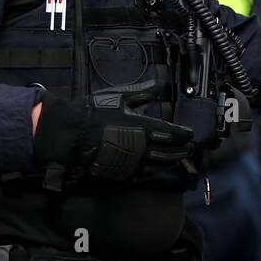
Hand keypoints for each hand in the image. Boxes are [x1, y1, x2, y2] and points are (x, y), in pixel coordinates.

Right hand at [33, 94, 194, 180]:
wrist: (70, 135)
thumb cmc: (94, 113)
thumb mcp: (120, 96)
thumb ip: (142, 92)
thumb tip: (160, 84)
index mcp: (145, 128)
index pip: (173, 134)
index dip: (184, 135)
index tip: (190, 135)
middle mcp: (143, 148)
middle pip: (170, 152)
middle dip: (182, 150)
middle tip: (189, 149)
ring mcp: (132, 163)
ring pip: (159, 166)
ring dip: (171, 162)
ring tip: (178, 159)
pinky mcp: (121, 173)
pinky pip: (142, 176)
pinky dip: (153, 172)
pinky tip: (156, 170)